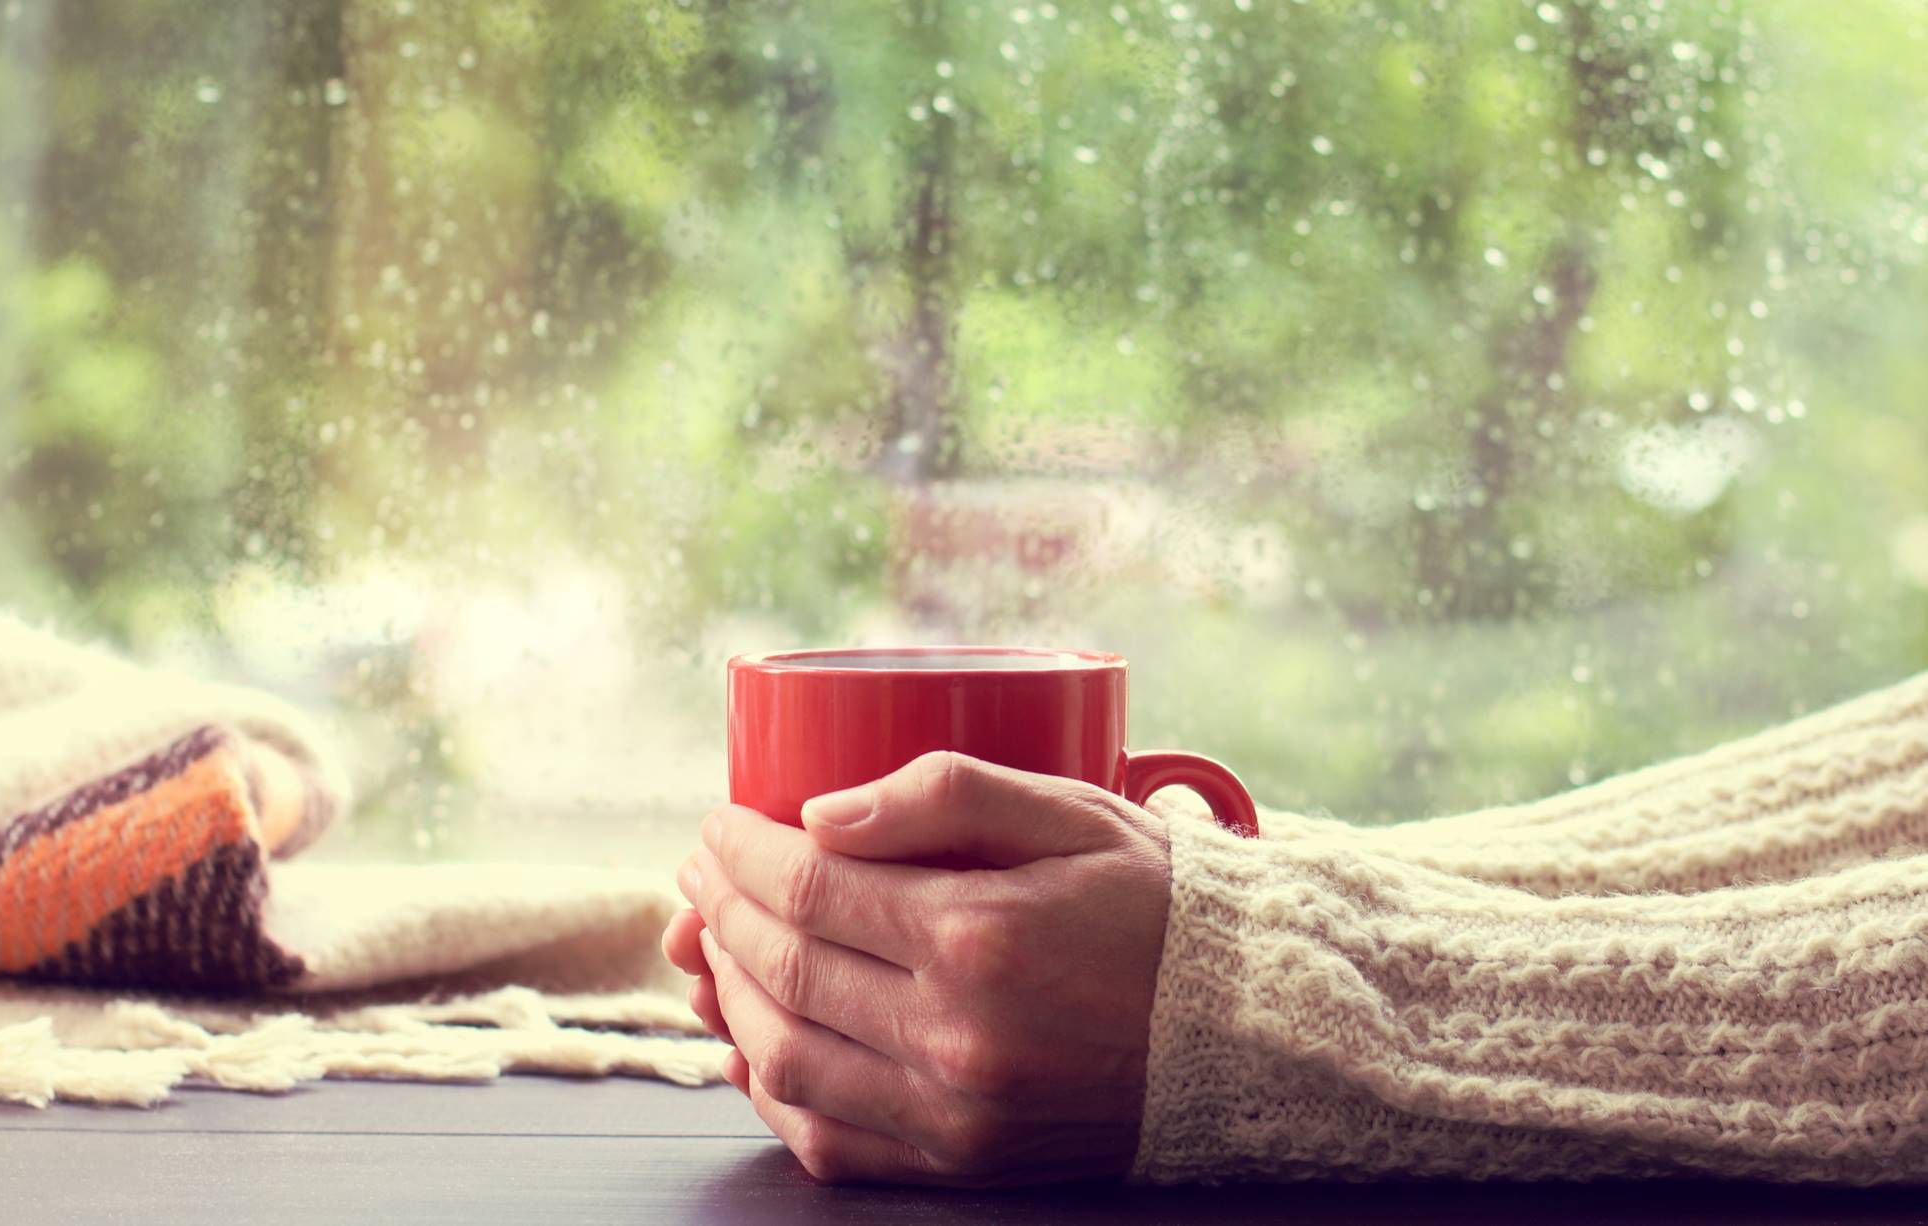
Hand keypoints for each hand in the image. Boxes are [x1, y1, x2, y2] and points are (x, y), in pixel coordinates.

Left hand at [658, 751, 1172, 1185]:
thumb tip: (819, 814)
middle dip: (722, 910)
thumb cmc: (1157, 902)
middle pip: (782, 968)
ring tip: (715, 944)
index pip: (810, 887)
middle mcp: (959, 1034)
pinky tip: (753, 1037)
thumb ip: (944, 793)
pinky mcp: (964, 1159)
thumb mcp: (1069, 809)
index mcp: (982, 934)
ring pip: (785, 1056)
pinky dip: (770, 1087)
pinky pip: (828, 1137)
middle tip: (702, 872)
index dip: (742, 851)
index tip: (718, 823)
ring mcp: (957, 1111)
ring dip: (728, 995)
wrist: (1249, 1025)